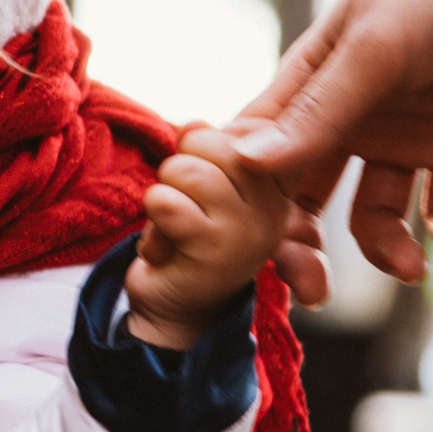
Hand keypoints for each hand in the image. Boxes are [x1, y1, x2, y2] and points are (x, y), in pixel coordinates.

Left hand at [123, 127, 294, 348]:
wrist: (171, 306)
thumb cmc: (187, 234)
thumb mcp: (203, 178)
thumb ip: (207, 144)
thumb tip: (194, 125)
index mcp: (280, 182)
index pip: (244, 129)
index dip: (207, 145)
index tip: (206, 183)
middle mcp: (277, 205)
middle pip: (211, 142)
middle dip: (179, 167)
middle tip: (183, 207)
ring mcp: (252, 230)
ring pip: (186, 170)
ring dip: (162, 195)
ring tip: (172, 226)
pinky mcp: (218, 252)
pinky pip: (166, 203)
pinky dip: (152, 220)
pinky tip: (162, 247)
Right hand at [231, 0, 432, 284]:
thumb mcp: (371, 50)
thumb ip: (318, 112)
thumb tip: (249, 165)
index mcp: (305, 92)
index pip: (255, 161)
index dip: (242, 207)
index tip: (241, 253)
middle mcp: (346, 122)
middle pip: (305, 201)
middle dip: (304, 250)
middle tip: (315, 293)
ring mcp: (401, 139)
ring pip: (376, 216)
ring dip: (388, 249)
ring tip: (413, 269)